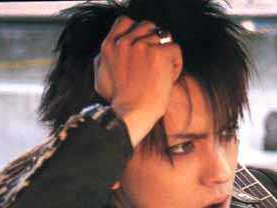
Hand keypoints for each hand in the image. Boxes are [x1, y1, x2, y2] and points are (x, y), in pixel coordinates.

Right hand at [94, 16, 182, 146]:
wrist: (128, 116)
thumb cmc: (116, 104)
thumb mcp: (101, 78)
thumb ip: (104, 59)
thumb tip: (109, 49)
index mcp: (109, 46)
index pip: (125, 22)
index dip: (137, 31)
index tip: (142, 47)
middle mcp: (124, 42)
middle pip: (147, 26)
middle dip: (154, 42)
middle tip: (154, 65)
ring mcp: (142, 46)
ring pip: (163, 37)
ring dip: (165, 55)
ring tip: (161, 76)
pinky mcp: (159, 54)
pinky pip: (174, 50)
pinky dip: (175, 65)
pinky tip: (168, 80)